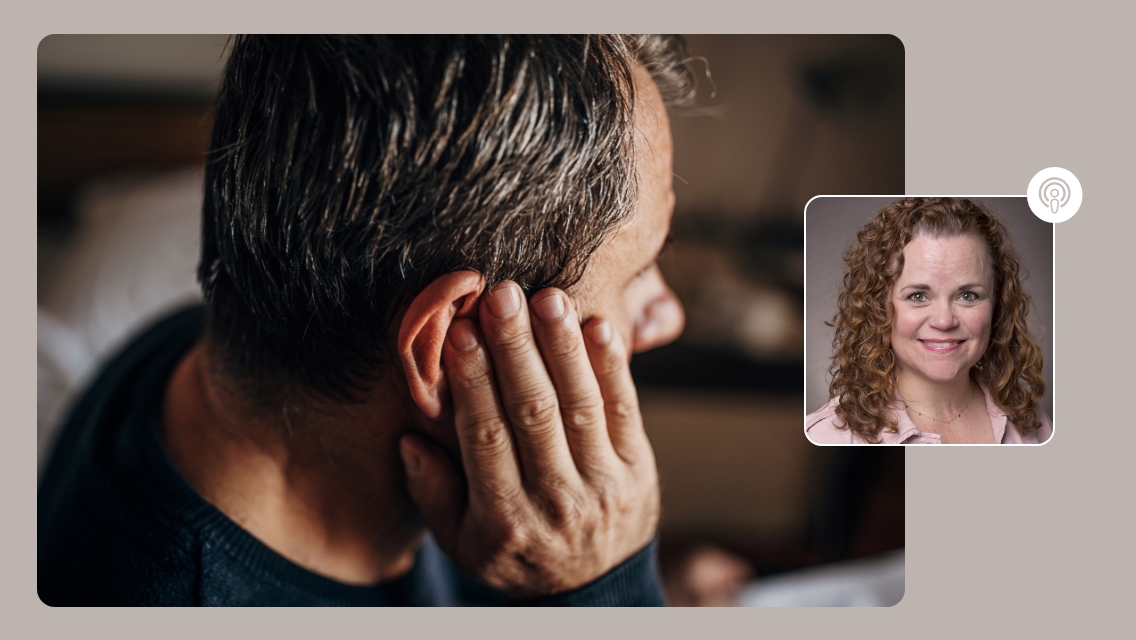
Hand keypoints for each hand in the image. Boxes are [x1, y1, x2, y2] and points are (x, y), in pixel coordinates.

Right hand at [398, 281, 659, 597]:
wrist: (593, 591)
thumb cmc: (516, 556)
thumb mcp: (462, 544)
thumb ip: (434, 495)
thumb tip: (409, 440)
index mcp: (504, 518)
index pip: (485, 436)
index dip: (472, 380)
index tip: (459, 330)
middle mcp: (556, 501)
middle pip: (534, 412)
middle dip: (516, 348)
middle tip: (502, 295)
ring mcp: (603, 484)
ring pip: (581, 405)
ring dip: (564, 347)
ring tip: (548, 297)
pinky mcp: (639, 468)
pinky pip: (625, 411)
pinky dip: (613, 367)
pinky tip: (598, 326)